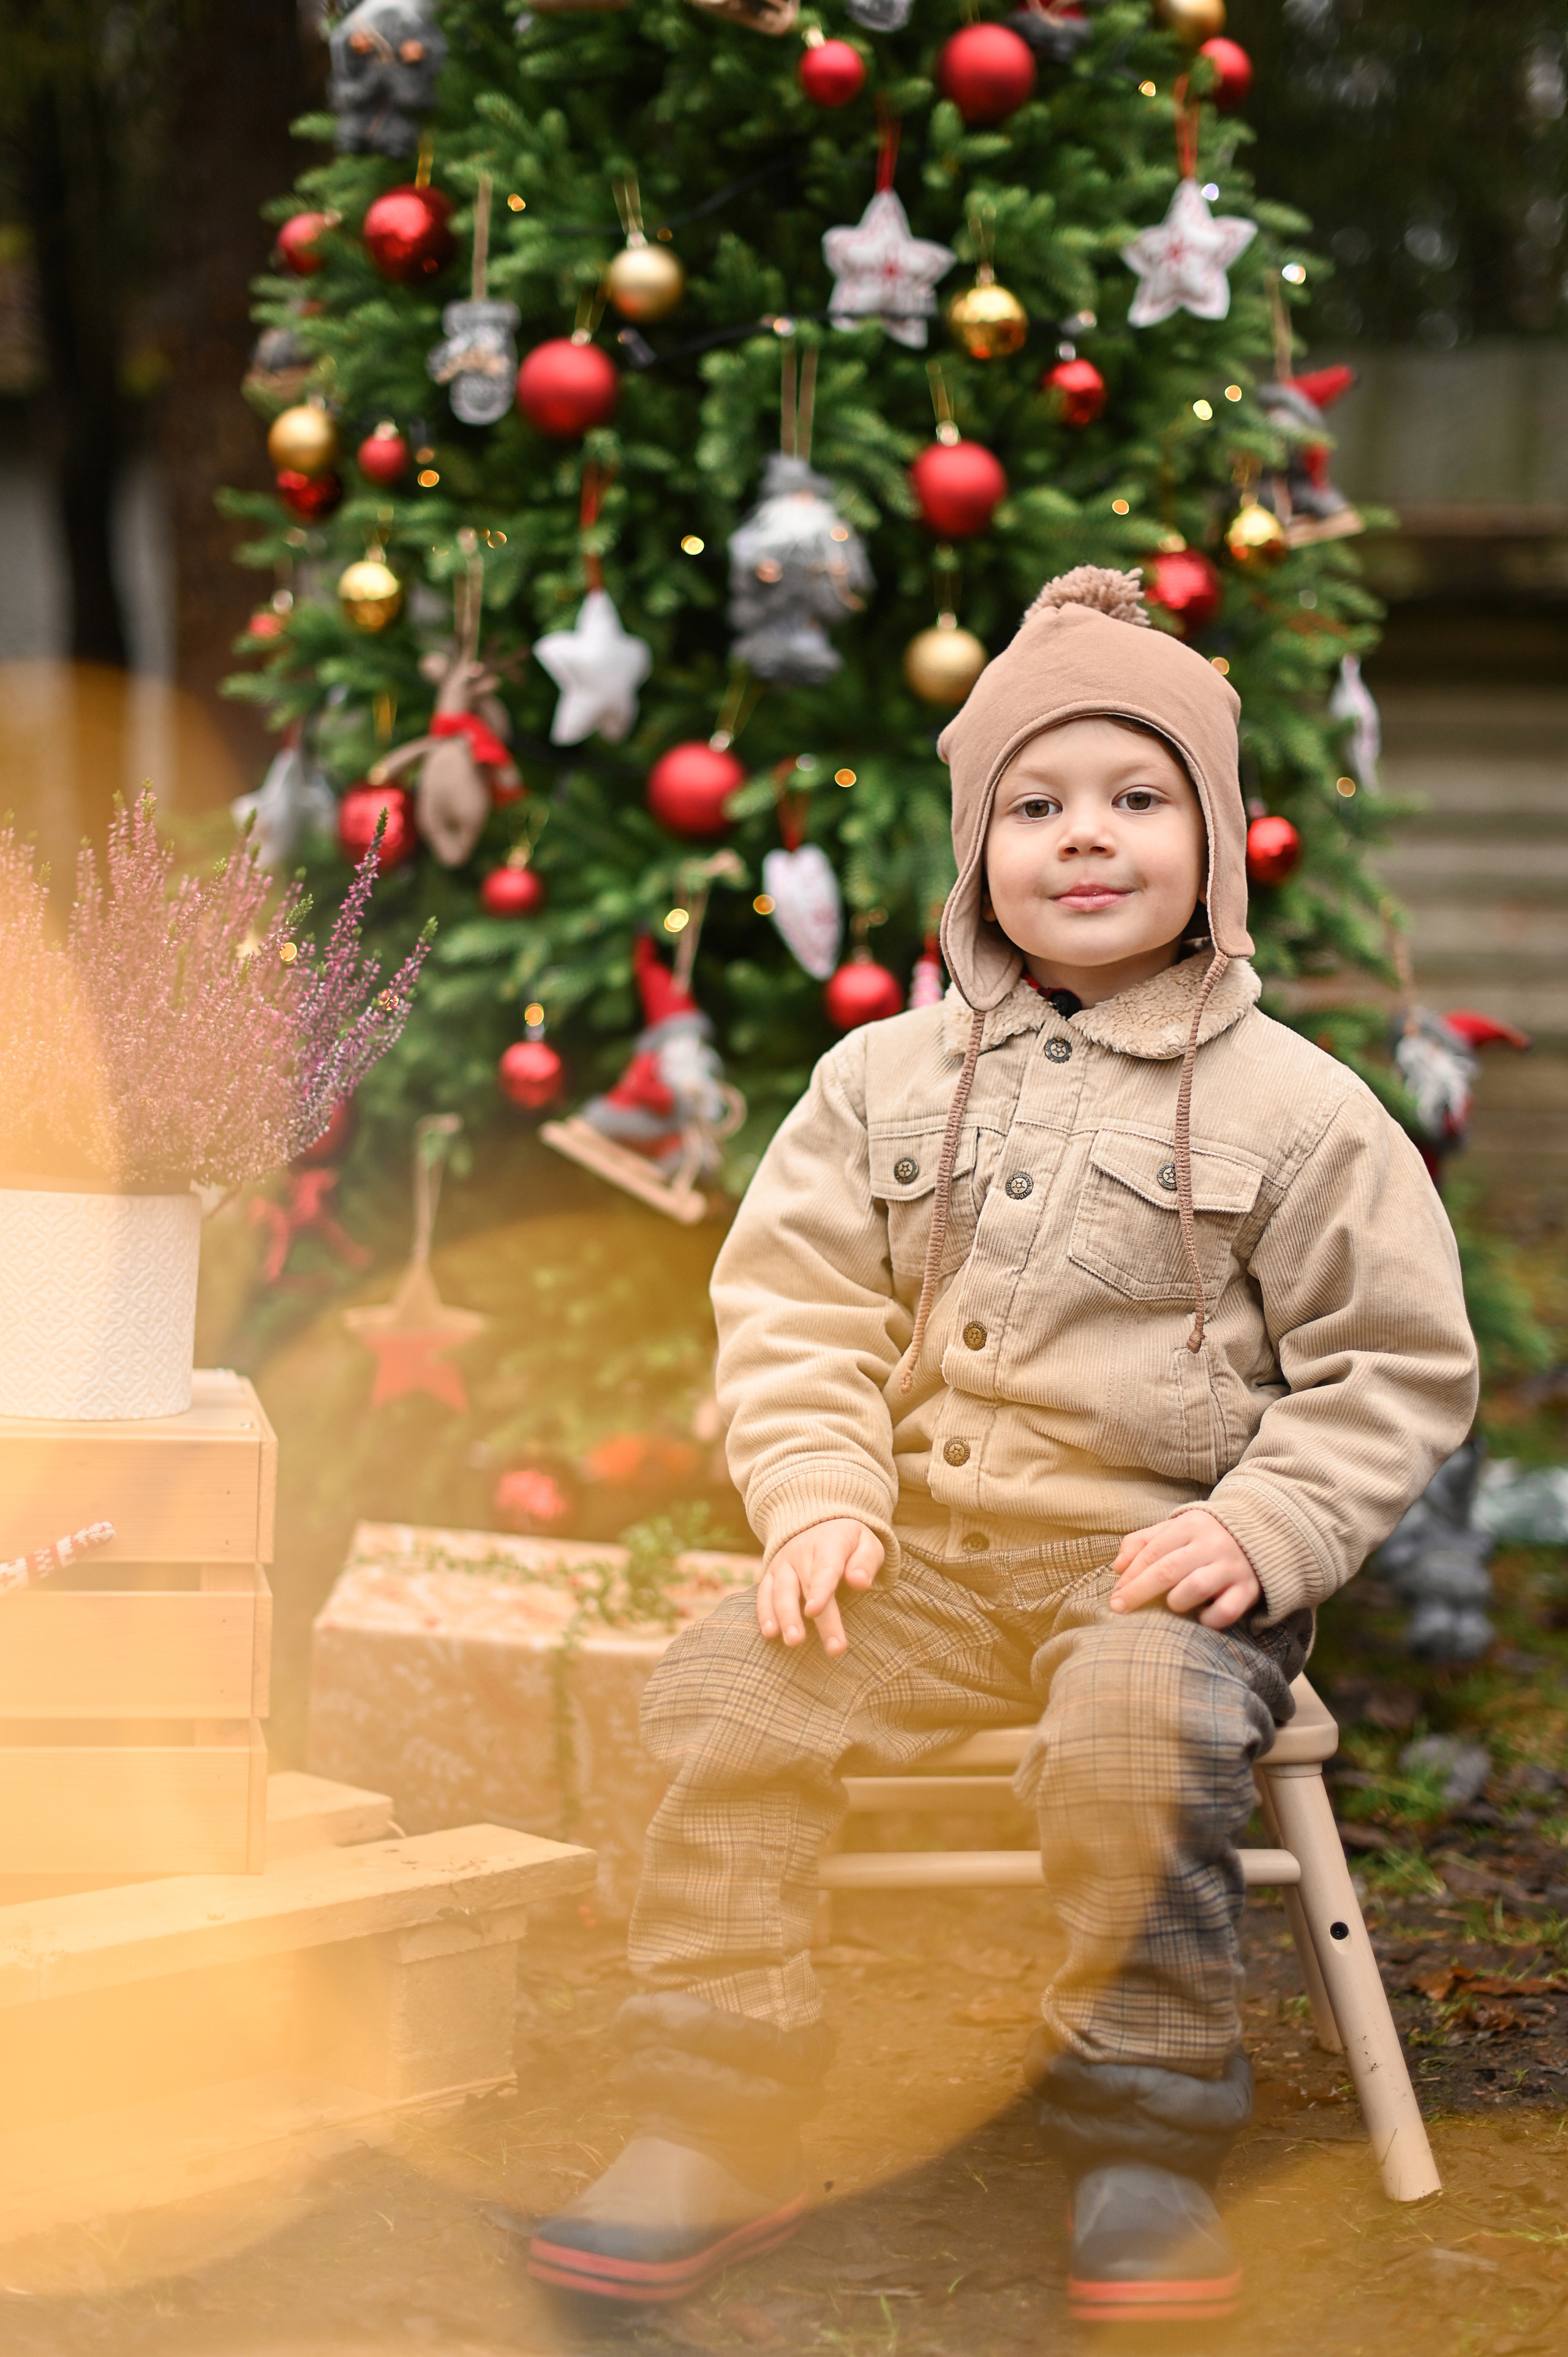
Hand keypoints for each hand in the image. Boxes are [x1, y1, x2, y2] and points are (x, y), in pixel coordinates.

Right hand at [756, 1519, 884, 1656]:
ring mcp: (783, 1563)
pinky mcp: (771, 1574)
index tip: (815, 1611)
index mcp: (829, 1543)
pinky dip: (765, 1613)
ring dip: (786, 1617)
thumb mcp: (867, 1544)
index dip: (820, 1590)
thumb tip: (859, 1582)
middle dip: (819, 1619)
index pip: (825, 1568)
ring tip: (794, 1642)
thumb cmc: (850, 1543)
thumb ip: (866, 1562)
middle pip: (806, 1586)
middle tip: (832, 1648)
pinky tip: (770, 1633)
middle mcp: (801, 1552)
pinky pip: (764, 1593)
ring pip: (781, 1590)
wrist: (819, 1524)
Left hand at [1109, 1509, 1260, 1630]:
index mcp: (1190, 1525)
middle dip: (1138, 1591)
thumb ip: (1143, 1542)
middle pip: (1167, 1570)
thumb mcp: (1175, 1529)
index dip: (1130, 1576)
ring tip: (1171, 1606)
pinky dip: (1210, 1619)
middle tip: (1119, 1608)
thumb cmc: (1204, 1537)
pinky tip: (1201, 1618)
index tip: (1115, 1596)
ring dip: (1176, 1601)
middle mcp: (1211, 1544)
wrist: (1260, 1533)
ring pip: (1196, 1587)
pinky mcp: (1249, 1589)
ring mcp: (1232, 1567)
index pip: (1152, 1552)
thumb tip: (1117, 1566)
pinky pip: (1226, 1610)